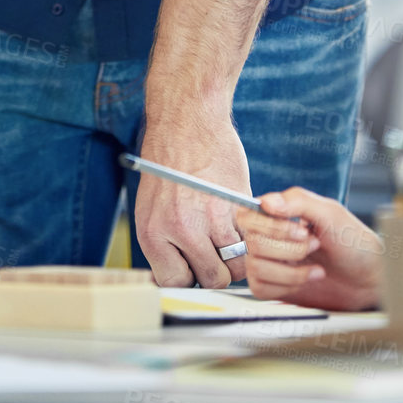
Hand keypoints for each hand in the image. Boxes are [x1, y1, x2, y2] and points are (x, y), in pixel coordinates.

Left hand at [133, 117, 250, 288]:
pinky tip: (242, 223)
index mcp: (153, 233)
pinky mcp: (238, 203)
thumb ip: (164, 243)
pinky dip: (252, 236)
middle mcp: (181, 229)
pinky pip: (252, 239)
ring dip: (238, 257)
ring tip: (232, 239)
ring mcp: (212, 217)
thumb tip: (180, 276)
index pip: (176, 283)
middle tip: (217, 253)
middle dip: (217, 270)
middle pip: (211, 279)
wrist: (187, 119)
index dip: (190, 278)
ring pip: (237, 265)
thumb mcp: (150, 206)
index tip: (196, 268)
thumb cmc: (168, 161)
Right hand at [236, 187, 383, 311]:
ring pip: (256, 267)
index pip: (248, 214)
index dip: (270, 225)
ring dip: (291, 269)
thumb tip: (267, 202)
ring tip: (316, 265)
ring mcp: (270, 261)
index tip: (301, 228)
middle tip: (313, 244)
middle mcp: (270, 235)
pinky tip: (309, 277)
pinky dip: (288, 285)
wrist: (367, 278)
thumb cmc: (353, 241)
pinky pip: (260, 288)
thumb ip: (298, 201)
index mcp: (279, 212)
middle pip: (253, 242)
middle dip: (289, 249)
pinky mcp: (273, 286)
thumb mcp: (330, 213)